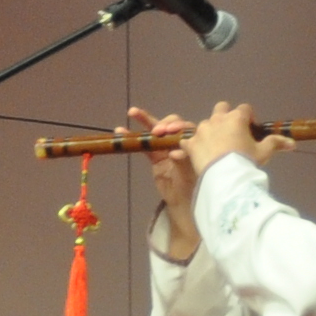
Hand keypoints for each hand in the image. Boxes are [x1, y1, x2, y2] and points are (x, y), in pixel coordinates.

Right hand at [135, 108, 201, 250]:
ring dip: (145, 119)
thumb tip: (174, 154)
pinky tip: (120, 130)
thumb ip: (183, 163)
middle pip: (172, 125)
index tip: (170, 131)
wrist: (185, 202)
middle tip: (157, 131)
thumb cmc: (195, 186)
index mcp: (195, 143)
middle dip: (163, 125)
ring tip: (133, 112)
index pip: (187, 129)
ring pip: (156, 130)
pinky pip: (144, 144)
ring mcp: (167, 147)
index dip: (178, 127)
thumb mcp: (191, 175)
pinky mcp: (155, 155)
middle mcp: (181, 141)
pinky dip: (132, 137)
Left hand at [185, 100, 285, 177]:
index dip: (249, 117)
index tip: (251, 129)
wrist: (224, 176)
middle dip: (226, 116)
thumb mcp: (263, 153)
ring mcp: (202, 130)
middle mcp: (218, 119)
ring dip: (211, 131)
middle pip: (222, 108)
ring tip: (216, 148)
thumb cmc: (245, 161)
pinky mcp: (191, 142)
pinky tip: (198, 154)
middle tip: (231, 132)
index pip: (245, 108)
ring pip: (206, 124)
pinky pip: (189, 139)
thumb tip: (292, 143)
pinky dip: (193, 145)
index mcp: (237, 118)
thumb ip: (276, 144)